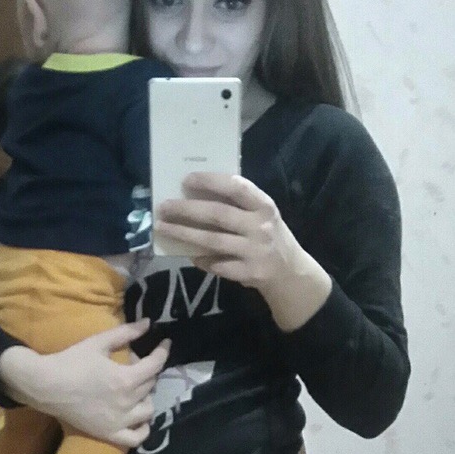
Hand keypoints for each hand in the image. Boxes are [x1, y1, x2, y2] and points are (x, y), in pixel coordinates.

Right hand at [0, 319, 170, 446]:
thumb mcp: (99, 342)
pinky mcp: (109, 434)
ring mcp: (119, 421)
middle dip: (149, 370)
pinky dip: (143, 429)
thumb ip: (126, 332)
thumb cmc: (72, 361)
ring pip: (149, 410)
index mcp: (125, 379)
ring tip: (136, 388)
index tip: (166, 343)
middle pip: (151, 385)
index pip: (155, 364)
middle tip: (136, 362)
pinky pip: (136, 438)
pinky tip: (139, 417)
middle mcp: (126, 402)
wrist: (46, 386)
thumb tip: (147, 323)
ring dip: (148, 396)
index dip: (163, 351)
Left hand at [154, 172, 330, 330]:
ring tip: (163, 227)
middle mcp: (261, 227)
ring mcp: (255, 252)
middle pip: (218, 214)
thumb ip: (237, 205)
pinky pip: (217, 265)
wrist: (291, 274)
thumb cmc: (268, 236)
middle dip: (187, 209)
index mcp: (264, 206)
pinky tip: (187, 253)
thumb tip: (195, 193)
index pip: (237, 187)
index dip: (211, 181)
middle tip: (164, 206)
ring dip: (184, 233)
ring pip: (212, 241)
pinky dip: (200, 259)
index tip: (187, 179)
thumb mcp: (261, 216)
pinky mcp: (249, 273)